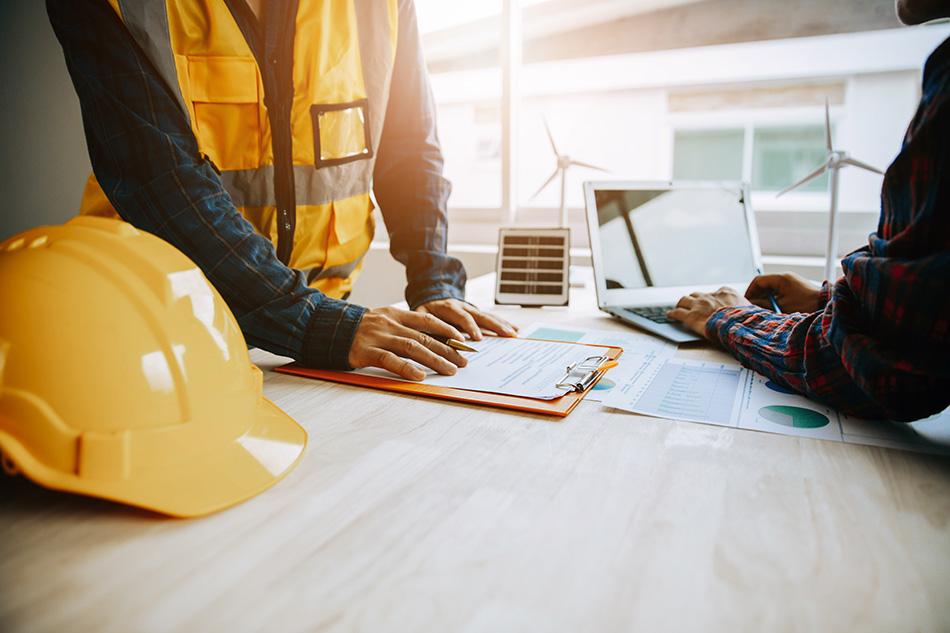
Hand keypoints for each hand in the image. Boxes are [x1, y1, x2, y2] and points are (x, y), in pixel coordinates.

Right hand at [348, 307, 468, 380]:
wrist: (327, 328)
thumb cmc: (357, 329)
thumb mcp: (381, 322)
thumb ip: (401, 328)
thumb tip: (428, 341)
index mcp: (395, 314)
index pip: (427, 320)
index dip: (447, 330)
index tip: (462, 340)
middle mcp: (390, 324)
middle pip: (424, 336)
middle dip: (447, 349)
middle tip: (463, 361)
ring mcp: (378, 337)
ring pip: (412, 347)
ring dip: (434, 359)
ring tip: (450, 370)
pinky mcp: (366, 351)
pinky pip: (390, 360)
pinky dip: (406, 368)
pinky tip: (419, 376)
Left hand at [415, 298, 517, 340]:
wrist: (431, 297)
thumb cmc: (425, 311)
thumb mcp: (421, 318)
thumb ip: (428, 329)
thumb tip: (433, 343)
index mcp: (449, 307)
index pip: (461, 317)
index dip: (469, 327)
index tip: (477, 338)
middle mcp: (463, 307)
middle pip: (481, 316)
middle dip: (494, 326)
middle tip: (506, 335)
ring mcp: (472, 310)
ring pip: (489, 317)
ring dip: (502, 325)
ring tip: (515, 334)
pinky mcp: (477, 314)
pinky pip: (492, 318)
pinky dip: (504, 323)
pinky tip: (515, 330)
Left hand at [667, 287, 745, 338]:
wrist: (739, 327)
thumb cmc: (747, 321)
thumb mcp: (750, 310)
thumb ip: (745, 308)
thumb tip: (751, 312)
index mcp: (726, 292)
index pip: (715, 293)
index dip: (712, 299)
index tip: (711, 303)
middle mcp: (710, 296)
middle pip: (697, 295)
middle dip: (695, 300)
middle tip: (693, 305)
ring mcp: (699, 305)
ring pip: (685, 300)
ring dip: (682, 304)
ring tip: (680, 307)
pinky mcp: (690, 316)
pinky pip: (677, 312)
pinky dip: (673, 313)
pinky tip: (670, 315)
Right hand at [745, 273, 821, 313]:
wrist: (826, 305)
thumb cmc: (806, 305)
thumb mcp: (781, 307)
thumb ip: (764, 305)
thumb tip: (750, 305)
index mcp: (781, 278)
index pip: (758, 281)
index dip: (749, 291)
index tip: (745, 302)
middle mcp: (786, 277)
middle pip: (764, 284)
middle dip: (757, 296)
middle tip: (752, 307)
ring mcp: (791, 282)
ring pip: (771, 289)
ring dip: (766, 299)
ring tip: (763, 310)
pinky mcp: (796, 289)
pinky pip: (780, 292)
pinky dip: (774, 299)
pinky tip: (774, 309)